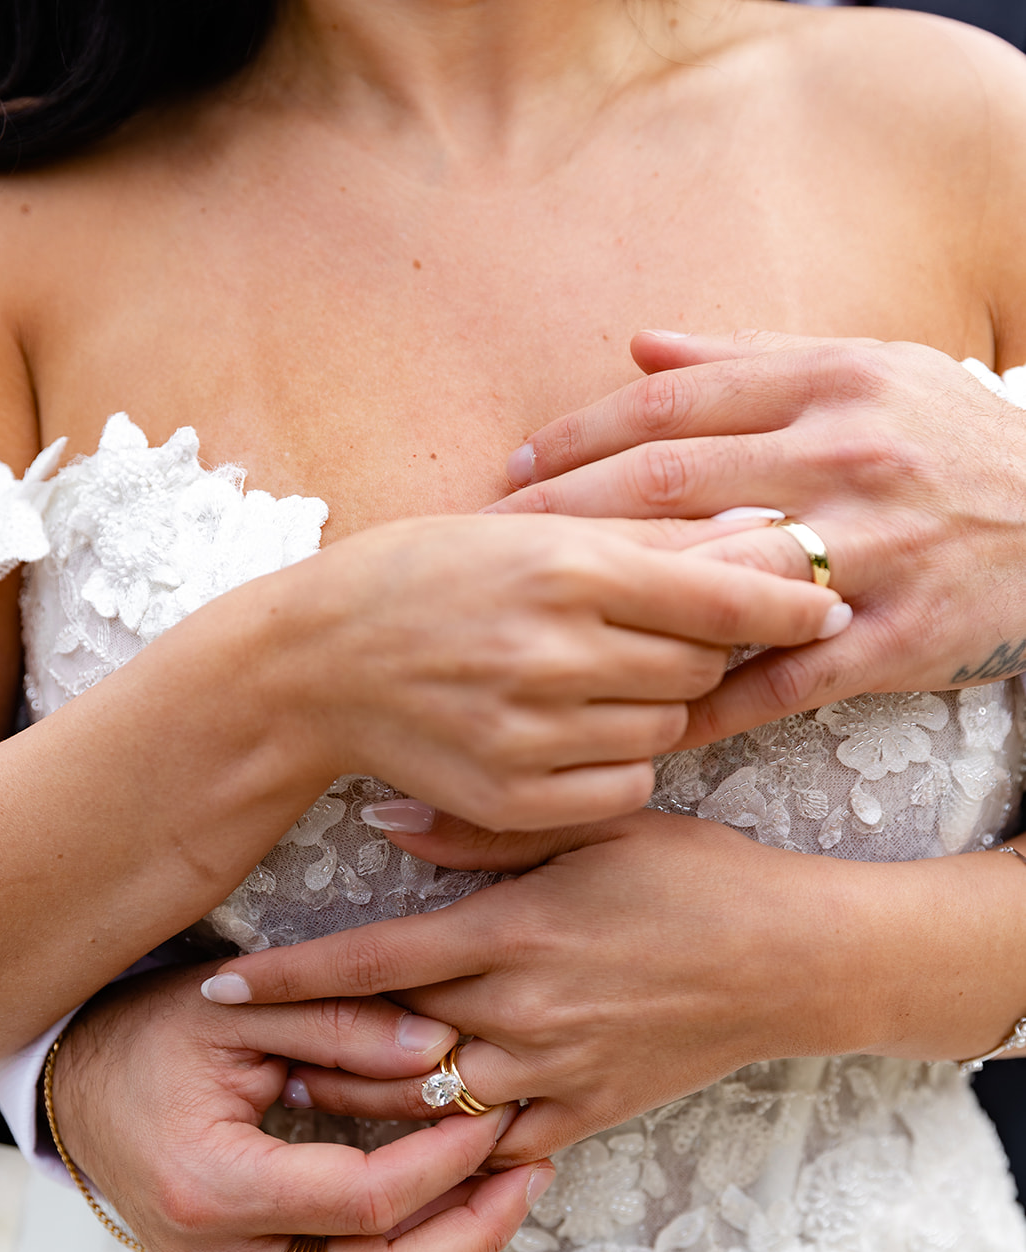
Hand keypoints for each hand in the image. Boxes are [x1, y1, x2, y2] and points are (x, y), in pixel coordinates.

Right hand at [51, 965, 552, 1251]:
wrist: (77, 1085)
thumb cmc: (153, 1035)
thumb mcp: (247, 1009)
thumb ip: (343, 1024)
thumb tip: (441, 1053)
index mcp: (211, 1188)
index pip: (366, 1201)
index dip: (446, 1160)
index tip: (496, 1108)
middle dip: (474, 1230)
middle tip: (535, 1170)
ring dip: (448, 1246)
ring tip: (510, 1182)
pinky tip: (444, 1200)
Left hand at [202, 808, 916, 1166]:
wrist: (794, 961)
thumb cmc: (697, 878)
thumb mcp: (597, 830)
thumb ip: (485, 834)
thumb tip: (387, 825)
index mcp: (512, 932)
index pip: (371, 962)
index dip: (288, 979)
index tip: (217, 991)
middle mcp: (520, 1011)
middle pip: (380, 1048)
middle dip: (304, 1053)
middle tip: (241, 1055)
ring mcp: (553, 1072)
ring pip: (424, 1113)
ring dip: (356, 1107)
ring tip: (299, 1095)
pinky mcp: (586, 1115)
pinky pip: (494, 1151)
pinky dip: (443, 1156)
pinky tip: (402, 1153)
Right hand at [275, 510, 846, 828]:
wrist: (313, 663)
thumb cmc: (422, 577)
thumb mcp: (525, 529)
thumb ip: (645, 535)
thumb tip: (759, 530)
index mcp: (562, 566)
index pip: (719, 590)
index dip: (787, 597)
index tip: (824, 600)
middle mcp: (552, 651)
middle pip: (703, 665)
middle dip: (703, 649)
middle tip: (665, 634)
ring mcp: (531, 732)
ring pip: (669, 730)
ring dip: (659, 706)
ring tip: (599, 677)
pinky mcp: (513, 796)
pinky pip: (626, 786)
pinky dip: (622, 762)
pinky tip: (576, 730)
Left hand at [484, 330, 1025, 744]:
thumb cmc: (954, 440)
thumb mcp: (869, 369)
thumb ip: (750, 361)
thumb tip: (639, 345)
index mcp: (830, 385)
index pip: (672, 408)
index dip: (578, 438)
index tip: (510, 472)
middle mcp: (846, 458)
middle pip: (671, 483)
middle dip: (563, 516)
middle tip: (484, 548)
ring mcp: (875, 551)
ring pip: (719, 578)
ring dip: (620, 607)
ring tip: (541, 631)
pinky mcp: (899, 638)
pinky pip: (785, 679)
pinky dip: (711, 701)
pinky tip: (641, 718)